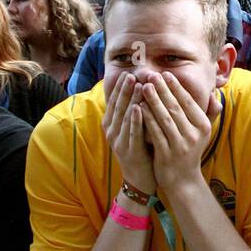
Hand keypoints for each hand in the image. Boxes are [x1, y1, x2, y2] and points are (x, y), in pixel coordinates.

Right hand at [103, 72, 155, 194]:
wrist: (140, 178)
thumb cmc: (140, 149)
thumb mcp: (133, 128)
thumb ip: (133, 110)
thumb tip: (138, 87)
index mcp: (111, 125)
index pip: (114, 101)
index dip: (120, 87)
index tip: (128, 72)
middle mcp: (112, 132)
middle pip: (117, 106)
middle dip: (124, 89)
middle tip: (131, 74)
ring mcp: (119, 142)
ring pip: (124, 117)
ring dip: (130, 100)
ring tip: (136, 85)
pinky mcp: (129, 151)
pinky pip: (131, 133)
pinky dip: (134, 120)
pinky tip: (138, 108)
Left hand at [137, 72, 213, 186]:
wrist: (183, 180)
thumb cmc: (190, 150)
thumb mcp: (203, 132)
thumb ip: (209, 112)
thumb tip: (214, 92)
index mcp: (202, 126)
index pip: (188, 102)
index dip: (176, 87)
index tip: (165, 74)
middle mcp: (193, 135)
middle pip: (175, 107)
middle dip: (162, 90)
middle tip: (151, 75)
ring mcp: (180, 145)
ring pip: (165, 118)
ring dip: (153, 101)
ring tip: (144, 87)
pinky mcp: (166, 154)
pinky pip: (155, 132)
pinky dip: (147, 119)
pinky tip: (139, 108)